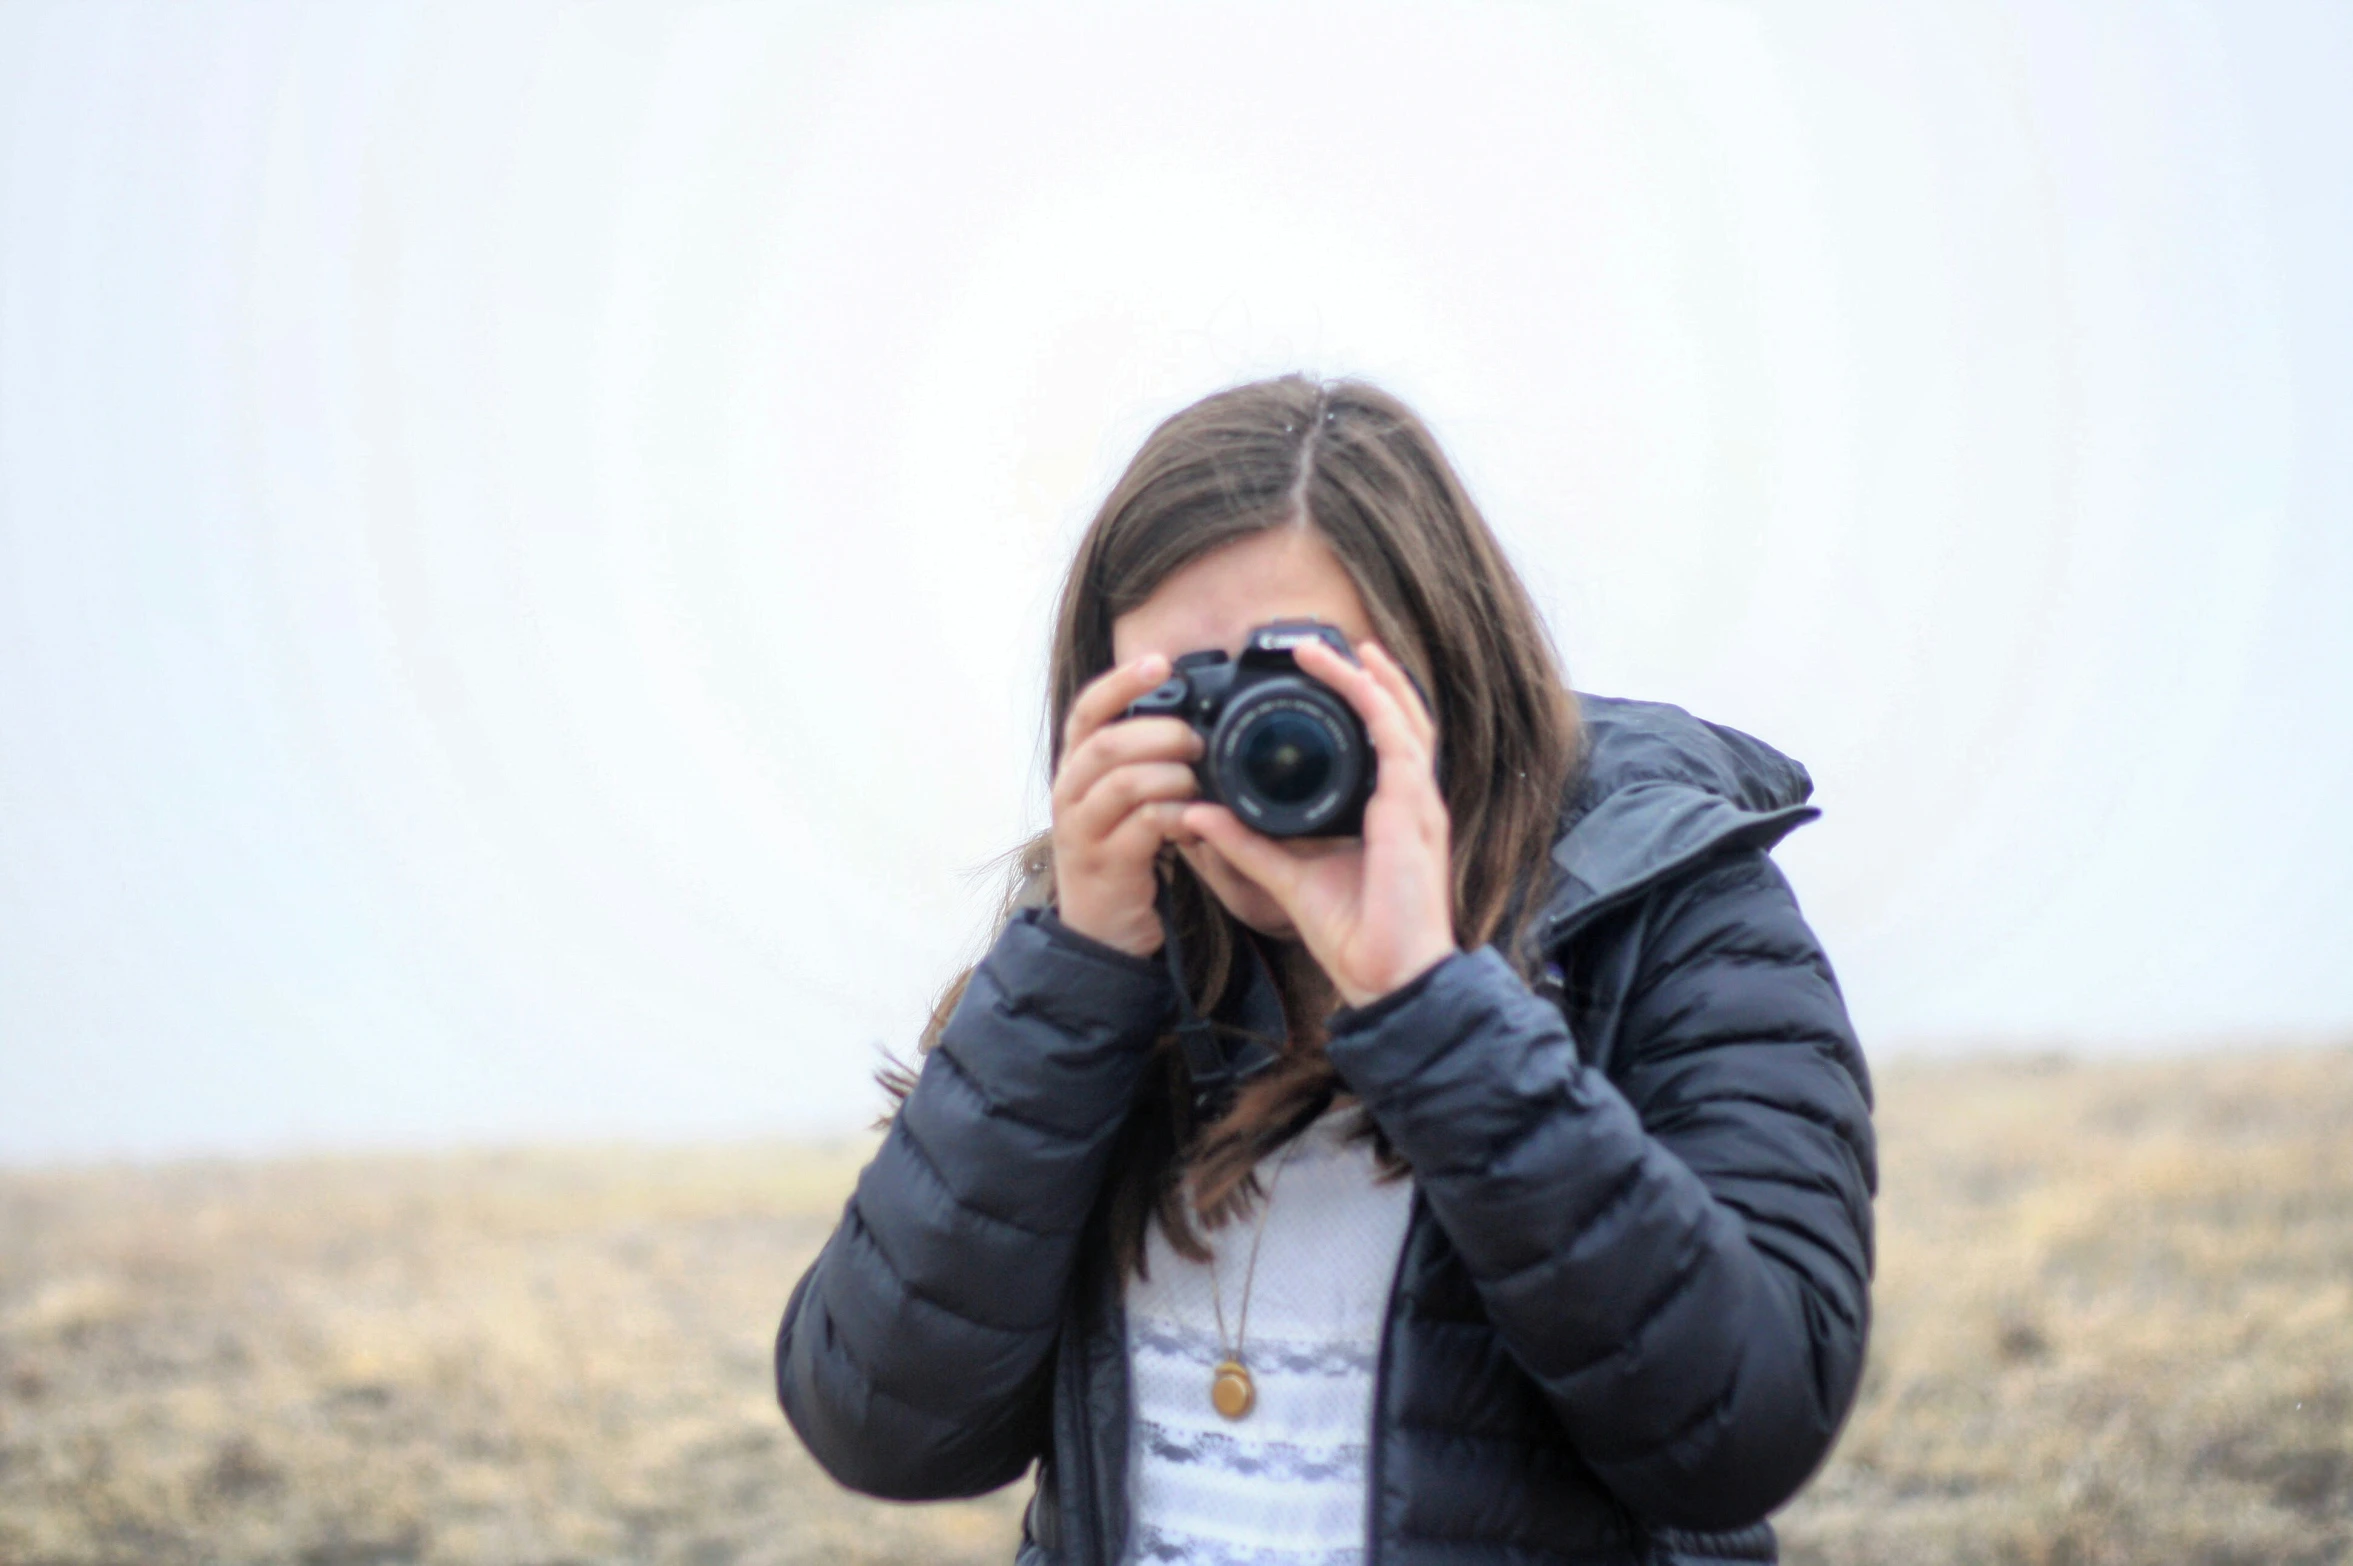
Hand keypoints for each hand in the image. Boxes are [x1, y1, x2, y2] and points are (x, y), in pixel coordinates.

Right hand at [1050, 654, 1203, 956]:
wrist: (1103, 927)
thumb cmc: (1123, 850)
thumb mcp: (1124, 798)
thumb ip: (1144, 759)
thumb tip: (1193, 716)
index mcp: (1075, 767)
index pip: (1086, 710)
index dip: (1120, 682)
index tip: (1160, 661)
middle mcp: (1069, 793)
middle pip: (1105, 743)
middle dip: (1158, 732)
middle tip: (1197, 740)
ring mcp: (1082, 830)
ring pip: (1122, 783)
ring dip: (1170, 775)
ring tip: (1198, 781)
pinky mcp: (1105, 864)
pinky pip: (1143, 827)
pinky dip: (1177, 816)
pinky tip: (1197, 819)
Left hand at [1180, 638, 1456, 1007]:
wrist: (1387, 978)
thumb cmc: (1356, 936)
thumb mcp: (1285, 877)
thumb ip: (1245, 843)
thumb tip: (1199, 814)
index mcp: (1388, 813)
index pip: (1382, 742)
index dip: (1361, 703)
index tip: (1324, 673)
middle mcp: (1409, 802)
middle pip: (1400, 718)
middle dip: (1370, 676)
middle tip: (1327, 644)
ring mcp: (1417, 804)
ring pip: (1403, 718)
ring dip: (1370, 678)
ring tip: (1335, 648)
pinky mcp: (1412, 811)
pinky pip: (1398, 742)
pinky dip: (1378, 704)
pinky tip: (1356, 677)